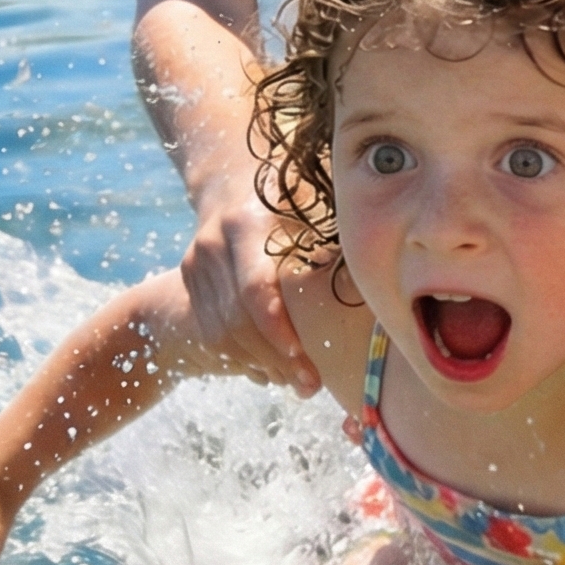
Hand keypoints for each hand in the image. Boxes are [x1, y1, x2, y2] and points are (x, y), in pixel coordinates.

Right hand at [182, 191, 320, 395]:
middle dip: (275, 360)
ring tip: (298, 382)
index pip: (255, 291)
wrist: (232, 178)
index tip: (307, 363)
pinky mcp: (189, 280)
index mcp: (247, 223)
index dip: (279, 332)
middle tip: (311, 387)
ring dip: (260, 365)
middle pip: (236, 321)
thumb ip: (336, 231)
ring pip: (221, 334)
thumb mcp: (313, 199)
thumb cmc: (292, 193)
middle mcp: (213, 244)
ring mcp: (195, 264)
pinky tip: (271, 368)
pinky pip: (212, 332)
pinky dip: (242, 356)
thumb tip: (374, 273)